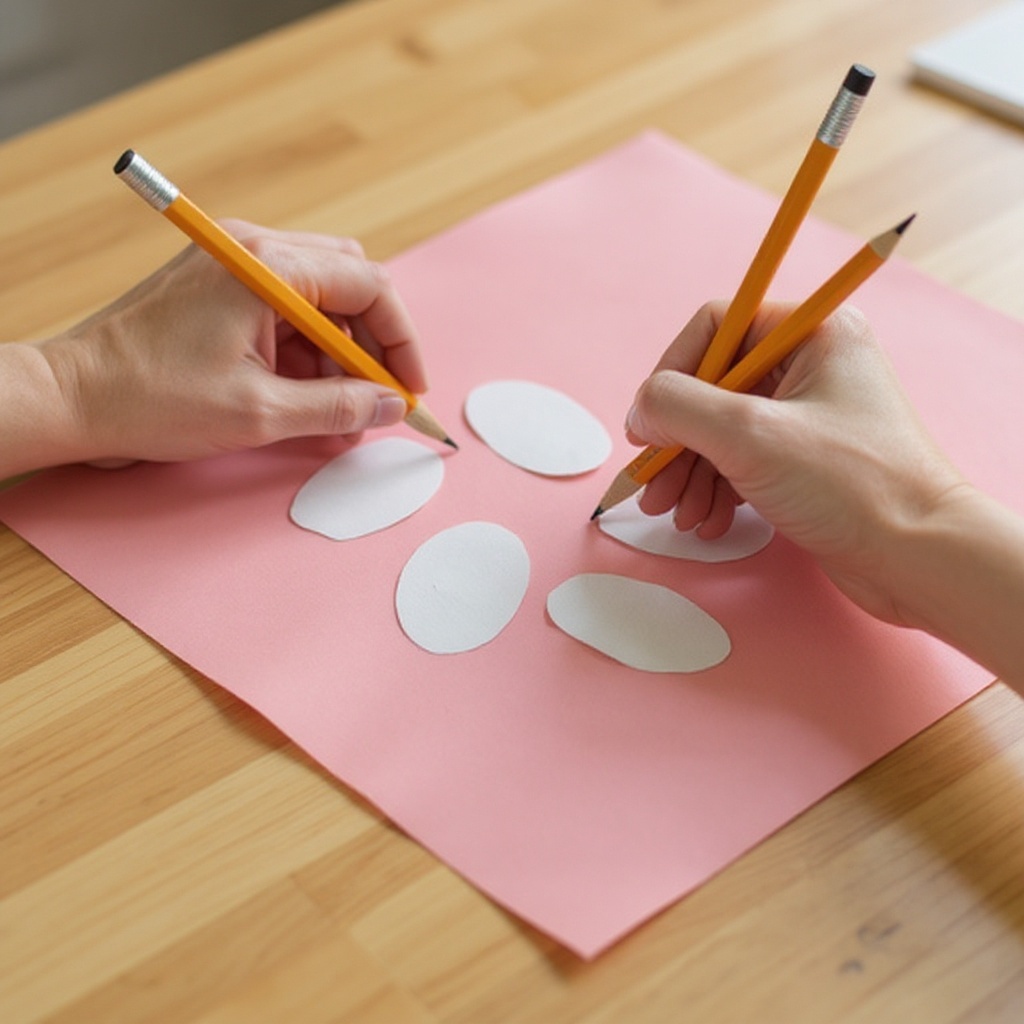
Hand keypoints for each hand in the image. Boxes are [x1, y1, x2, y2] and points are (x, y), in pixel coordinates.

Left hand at [34, 221, 426, 466]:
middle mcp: (254, 250)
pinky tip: (305, 394)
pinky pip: (287, 309)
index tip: (408, 389)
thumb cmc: (151, 398)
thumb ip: (338, 407)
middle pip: (351, 285)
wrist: (75, 396)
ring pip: (322, 298)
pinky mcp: (221, 286)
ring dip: (340, 352)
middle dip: (373, 345)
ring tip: (339, 410)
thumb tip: (390, 405)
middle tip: (378, 397)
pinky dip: (306, 350)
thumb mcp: (260, 413)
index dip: (401, 342)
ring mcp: (235, 264)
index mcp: (267, 267)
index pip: (370, 286)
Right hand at [625, 301, 967, 623]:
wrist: (921, 558)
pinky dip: (719, 490)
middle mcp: (812, 365)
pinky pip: (745, 461)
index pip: (716, 328)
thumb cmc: (854, 487)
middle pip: (713, 387)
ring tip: (677, 514)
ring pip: (724, 431)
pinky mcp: (809, 460)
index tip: (649, 425)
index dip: (672, 374)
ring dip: (692, 473)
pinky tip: (708, 521)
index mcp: (811, 333)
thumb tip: (642, 408)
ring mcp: (810, 415)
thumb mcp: (749, 436)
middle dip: (678, 441)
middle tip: (654, 484)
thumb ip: (679, 408)